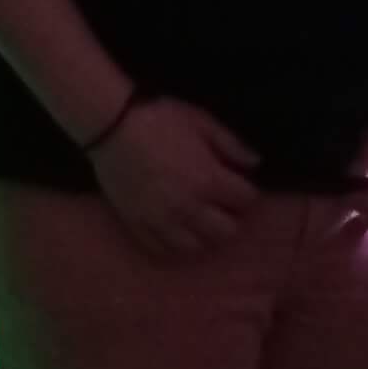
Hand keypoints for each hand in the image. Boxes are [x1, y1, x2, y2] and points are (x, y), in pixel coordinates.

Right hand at [86, 94, 260, 258]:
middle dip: (230, 217)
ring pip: (196, 247)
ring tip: (200, 221)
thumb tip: (255, 163)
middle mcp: (189, 207)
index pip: (245, 200)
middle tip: (221, 204)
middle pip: (226, 231)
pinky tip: (177, 232)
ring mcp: (162, 220)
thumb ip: (231, 145)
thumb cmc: (160, 118)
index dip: (246, 192)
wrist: (112, 126)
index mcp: (208, 180)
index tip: (238, 185)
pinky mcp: (139, 225)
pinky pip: (162, 250)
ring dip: (204, 236)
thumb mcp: (202, 121)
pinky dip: (174, 246)